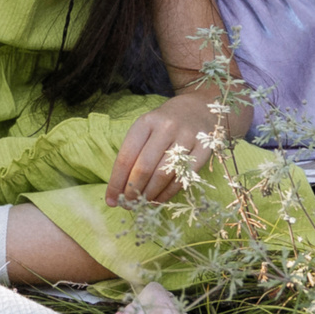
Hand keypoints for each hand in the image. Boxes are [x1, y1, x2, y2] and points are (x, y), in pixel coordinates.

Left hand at [106, 92, 231, 206]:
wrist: (199, 109)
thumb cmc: (164, 124)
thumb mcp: (145, 129)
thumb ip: (133, 154)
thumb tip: (118, 189)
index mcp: (146, 122)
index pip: (126, 157)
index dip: (116, 182)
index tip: (110, 200)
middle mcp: (166, 128)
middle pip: (144, 168)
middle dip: (132, 191)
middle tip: (127, 204)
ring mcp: (187, 138)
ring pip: (163, 175)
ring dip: (149, 195)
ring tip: (142, 204)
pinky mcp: (204, 149)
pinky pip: (182, 178)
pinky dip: (168, 194)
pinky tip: (158, 200)